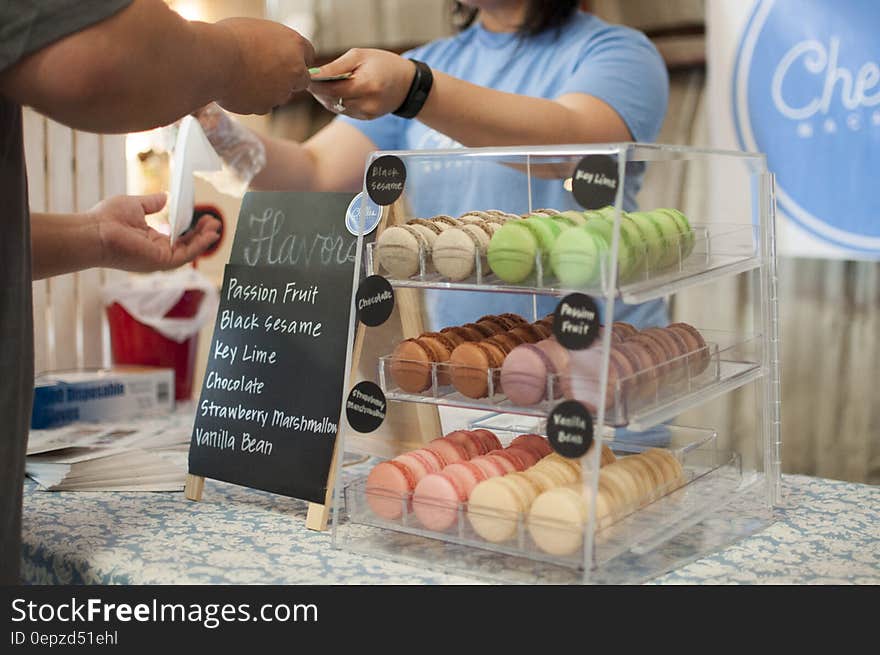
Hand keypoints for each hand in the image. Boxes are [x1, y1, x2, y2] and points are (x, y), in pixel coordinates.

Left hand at [90, 194, 220, 271]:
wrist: (94, 231)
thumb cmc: (106, 219)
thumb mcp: (134, 205)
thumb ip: (151, 203)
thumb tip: (165, 197)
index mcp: (150, 241)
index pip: (177, 237)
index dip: (191, 228)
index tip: (201, 216)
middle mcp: (156, 252)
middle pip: (186, 245)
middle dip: (201, 234)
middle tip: (213, 221)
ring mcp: (159, 259)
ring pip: (189, 251)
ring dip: (204, 239)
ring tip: (215, 226)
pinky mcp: (161, 261)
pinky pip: (186, 255)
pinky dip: (199, 246)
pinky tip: (209, 235)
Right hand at [214, 18, 315, 114]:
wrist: (212, 60)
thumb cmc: (228, 38)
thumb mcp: (256, 31)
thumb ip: (273, 43)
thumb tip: (273, 50)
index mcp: (295, 44)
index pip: (307, 54)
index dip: (294, 57)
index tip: (284, 59)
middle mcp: (295, 69)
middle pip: (301, 79)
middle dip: (288, 78)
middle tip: (267, 72)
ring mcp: (282, 91)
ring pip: (280, 94)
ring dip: (269, 90)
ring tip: (244, 77)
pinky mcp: (266, 107)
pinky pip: (262, 105)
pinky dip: (253, 100)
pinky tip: (237, 88)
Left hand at [309, 49, 414, 119]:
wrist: (407, 84)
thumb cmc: (383, 64)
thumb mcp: (360, 56)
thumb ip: (336, 66)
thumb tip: (314, 74)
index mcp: (367, 85)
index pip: (333, 89)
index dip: (316, 85)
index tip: (306, 77)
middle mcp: (367, 103)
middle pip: (332, 100)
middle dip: (318, 91)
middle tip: (309, 80)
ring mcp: (367, 113)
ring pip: (336, 107)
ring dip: (326, 97)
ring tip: (321, 85)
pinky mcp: (366, 118)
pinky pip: (344, 111)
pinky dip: (336, 102)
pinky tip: (335, 92)